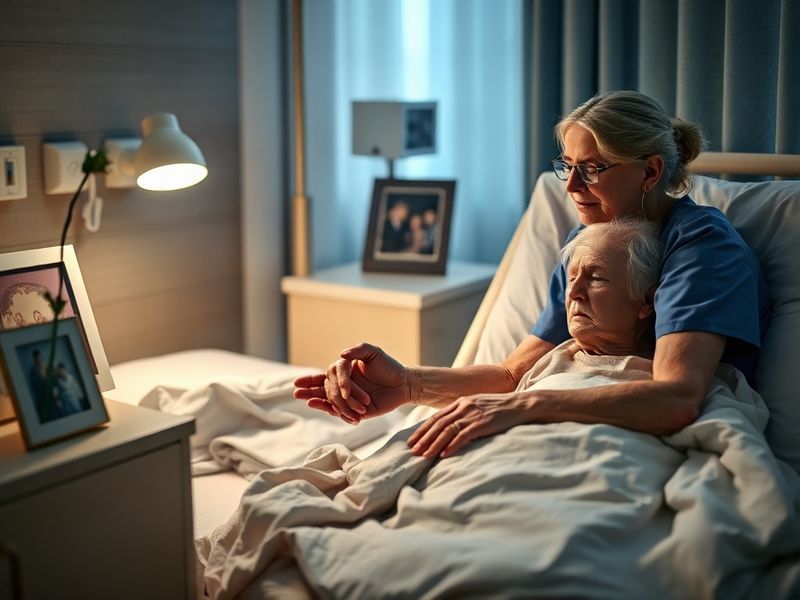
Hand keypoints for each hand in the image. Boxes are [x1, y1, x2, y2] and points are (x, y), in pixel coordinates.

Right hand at [293, 342, 410, 423]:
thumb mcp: (375, 353)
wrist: (404, 385)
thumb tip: (342, 354)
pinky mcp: (357, 411)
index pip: (333, 373)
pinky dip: (337, 412)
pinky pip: (341, 413)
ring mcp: (350, 398)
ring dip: (329, 402)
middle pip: (326, 387)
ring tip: (310, 402)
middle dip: (311, 390)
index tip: (345, 387)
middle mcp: (345, 384)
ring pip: (332, 401)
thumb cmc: (389, 366)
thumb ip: (359, 349)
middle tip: (296, 392)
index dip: (336, 380)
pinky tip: (328, 410)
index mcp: (346, 371)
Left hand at [407, 392, 530, 457]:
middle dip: (423, 438)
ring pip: (447, 430)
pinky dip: (452, 445)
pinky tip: (444, 454)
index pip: (437, 417)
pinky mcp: (483, 423)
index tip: (412, 440)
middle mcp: (464, 406)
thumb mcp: (479, 406)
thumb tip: (452, 428)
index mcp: (461, 402)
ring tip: (423, 455)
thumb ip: (465, 414)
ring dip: (433, 444)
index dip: (423, 429)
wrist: (522, 404)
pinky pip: (463, 435)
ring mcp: (473, 414)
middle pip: (438, 424)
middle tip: (412, 451)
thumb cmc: (502, 408)